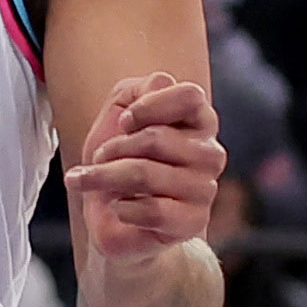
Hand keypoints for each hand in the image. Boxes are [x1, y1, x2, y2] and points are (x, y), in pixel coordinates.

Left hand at [72, 76, 225, 262]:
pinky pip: (151, 210)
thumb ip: (141, 88)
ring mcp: (204, 189)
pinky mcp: (191, 222)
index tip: (124, 122)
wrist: (112, 214)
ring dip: (105, 177)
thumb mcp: (121, 109)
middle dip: (112, 148)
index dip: (148, 106)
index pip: (190, 96)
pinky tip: (120, 208)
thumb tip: (162, 84)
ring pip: (145, 174)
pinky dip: (121, 208)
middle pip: (155, 138)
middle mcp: (209, 153)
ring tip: (96, 181)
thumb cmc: (119, 157)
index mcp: (199, 121)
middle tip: (101, 159)